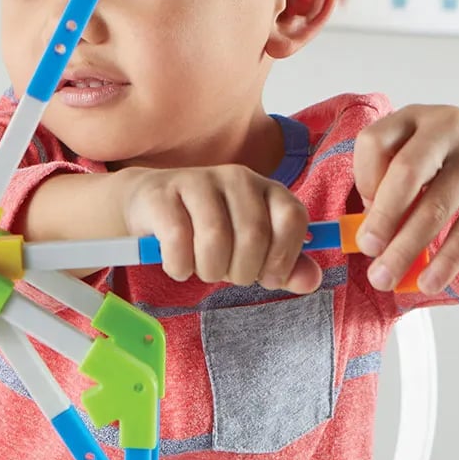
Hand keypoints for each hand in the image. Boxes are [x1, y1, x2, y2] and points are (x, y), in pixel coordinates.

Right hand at [119, 165, 321, 293]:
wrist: (147, 203)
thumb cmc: (205, 230)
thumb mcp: (249, 249)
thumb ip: (283, 265)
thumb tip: (311, 281)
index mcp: (265, 188)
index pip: (292, 218)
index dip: (284, 257)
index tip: (267, 278)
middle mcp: (236, 178)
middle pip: (254, 234)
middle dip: (243, 271)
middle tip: (227, 276)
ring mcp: (197, 181)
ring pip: (215, 238)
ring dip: (209, 270)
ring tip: (202, 271)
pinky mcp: (162, 194)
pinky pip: (177, 240)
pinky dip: (180, 266)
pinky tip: (178, 266)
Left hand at [354, 104, 458, 293]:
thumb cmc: (437, 162)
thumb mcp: (409, 155)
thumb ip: (386, 185)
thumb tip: (367, 237)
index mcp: (413, 119)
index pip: (374, 142)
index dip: (363, 178)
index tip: (361, 209)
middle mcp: (448, 130)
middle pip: (408, 172)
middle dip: (383, 216)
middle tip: (367, 250)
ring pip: (438, 204)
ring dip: (409, 246)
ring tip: (387, 278)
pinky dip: (448, 258)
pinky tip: (430, 281)